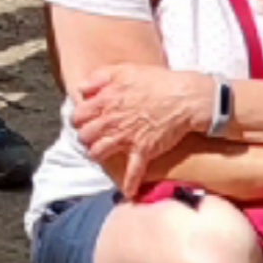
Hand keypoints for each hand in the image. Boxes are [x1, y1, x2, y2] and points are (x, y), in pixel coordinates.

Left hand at [71, 63, 214, 198]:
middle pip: (85, 135)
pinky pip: (133, 172)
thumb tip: (82, 88)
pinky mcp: (144, 150)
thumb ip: (99, 78)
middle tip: (90, 137)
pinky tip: (128, 192)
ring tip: (100, 154)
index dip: (79, 118)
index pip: (79, 115)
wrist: (184, 97)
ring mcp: (127, 137)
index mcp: (106, 100)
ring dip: (97, 155)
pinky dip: (129, 184)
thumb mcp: (123, 70)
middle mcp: (113, 120)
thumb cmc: (156, 81)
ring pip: (99, 152)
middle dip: (85, 137)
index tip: (83, 120)